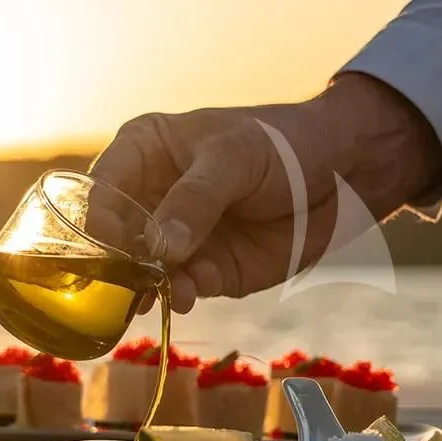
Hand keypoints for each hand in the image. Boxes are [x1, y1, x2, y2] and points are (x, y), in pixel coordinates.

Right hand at [89, 73, 441, 312]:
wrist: (343, 175)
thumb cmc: (283, 145)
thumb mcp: (234, 158)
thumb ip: (194, 200)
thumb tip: (157, 247)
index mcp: (143, 152)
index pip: (100, 191)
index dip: (98, 223)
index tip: (108, 251)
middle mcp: (150, 198)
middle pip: (112, 240)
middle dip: (116, 265)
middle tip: (123, 287)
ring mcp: (177, 238)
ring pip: (142, 272)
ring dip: (147, 288)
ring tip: (161, 293)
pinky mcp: (207, 270)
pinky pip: (180, 288)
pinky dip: (179, 295)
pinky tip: (186, 295)